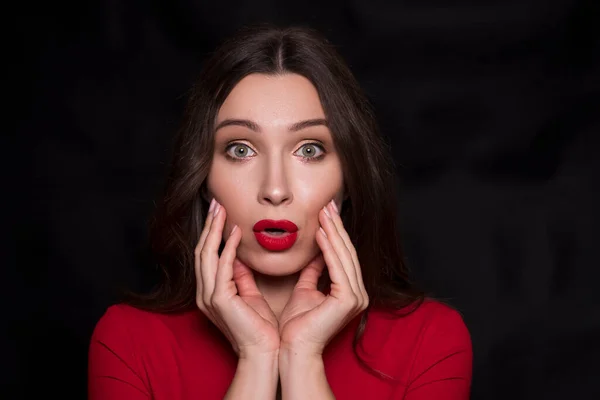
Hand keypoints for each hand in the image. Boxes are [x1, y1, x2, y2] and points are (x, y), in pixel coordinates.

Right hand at [195, 199, 279, 358]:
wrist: (264, 352)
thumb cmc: (260, 327)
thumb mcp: (249, 295)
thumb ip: (241, 276)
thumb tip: (238, 256)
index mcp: (211, 292)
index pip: (207, 255)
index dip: (212, 233)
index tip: (220, 212)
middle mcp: (204, 293)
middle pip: (202, 250)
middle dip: (209, 225)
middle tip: (216, 202)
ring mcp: (209, 296)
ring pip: (206, 254)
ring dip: (214, 230)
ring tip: (221, 209)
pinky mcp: (219, 300)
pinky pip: (222, 266)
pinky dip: (227, 247)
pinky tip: (236, 232)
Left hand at [278, 199, 368, 355]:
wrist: (293, 349)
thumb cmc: (296, 326)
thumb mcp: (305, 291)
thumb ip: (313, 273)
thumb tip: (314, 255)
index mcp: (350, 292)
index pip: (343, 256)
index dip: (335, 233)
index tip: (326, 214)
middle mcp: (358, 294)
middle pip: (347, 253)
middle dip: (336, 227)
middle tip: (328, 205)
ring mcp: (356, 297)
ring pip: (344, 256)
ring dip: (333, 232)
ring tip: (324, 213)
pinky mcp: (348, 299)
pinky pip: (337, 267)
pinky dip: (328, 248)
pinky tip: (321, 232)